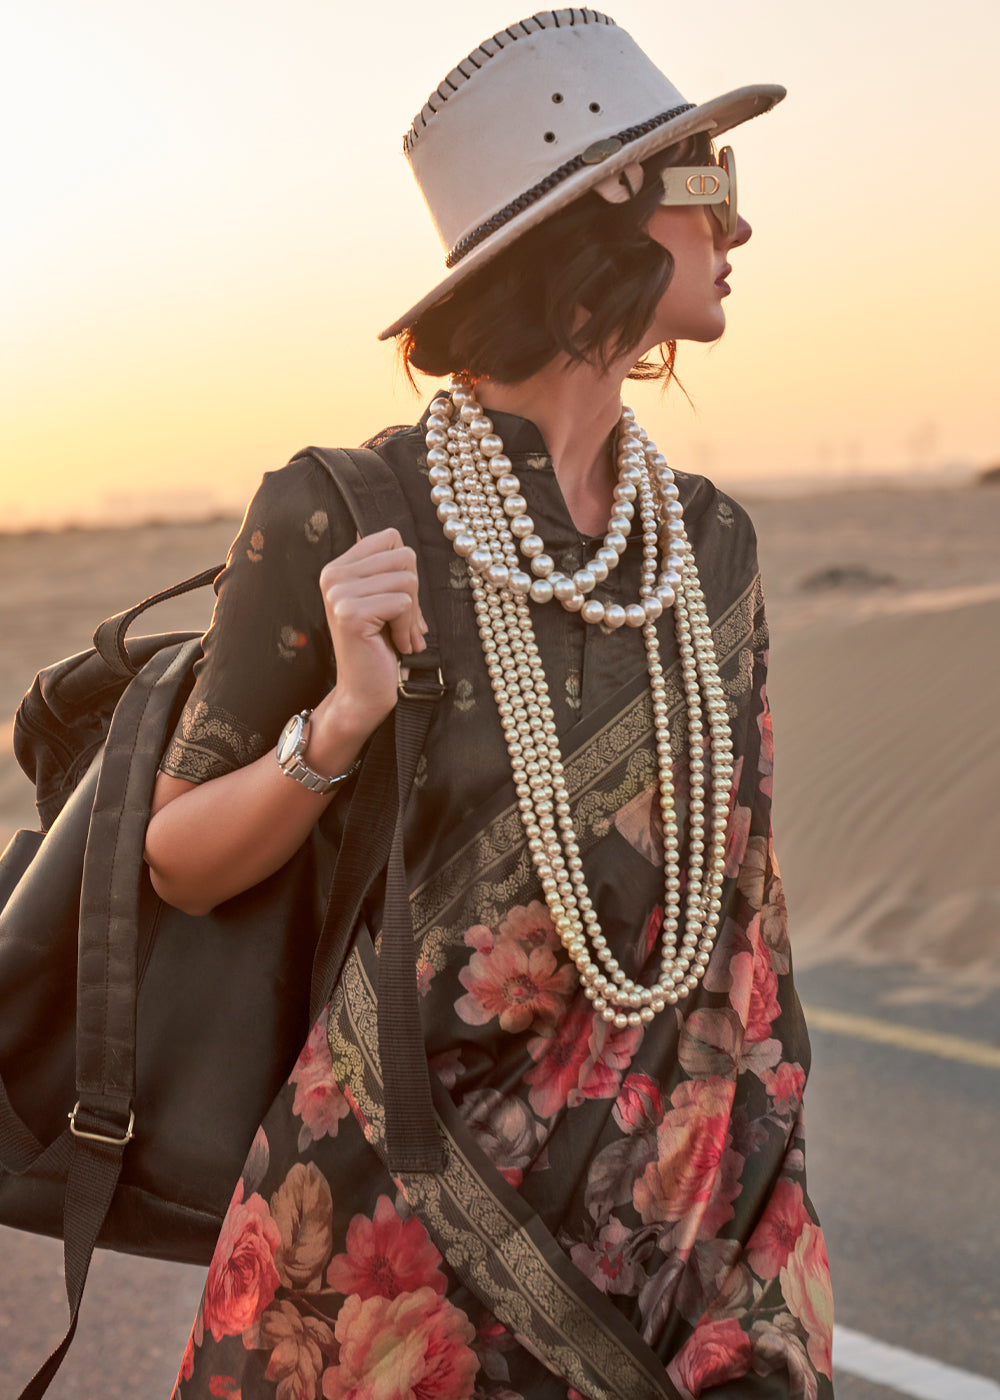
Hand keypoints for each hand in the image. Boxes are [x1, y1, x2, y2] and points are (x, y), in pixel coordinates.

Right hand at [316, 528, 425, 739]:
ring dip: (412, 614)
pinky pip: (402, 603)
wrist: (363, 692)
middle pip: (404, 556)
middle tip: (405, 624)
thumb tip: (405, 546)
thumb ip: (389, 572)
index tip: (400, 602)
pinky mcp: (351, 613)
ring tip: (401, 636)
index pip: (391, 537)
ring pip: (407, 580)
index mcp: (338, 567)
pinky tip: (397, 645)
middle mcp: (333, 575)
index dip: (406, 569)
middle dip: (414, 594)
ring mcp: (339, 593)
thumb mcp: (382, 600)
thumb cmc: (379, 646)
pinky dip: (407, 628)